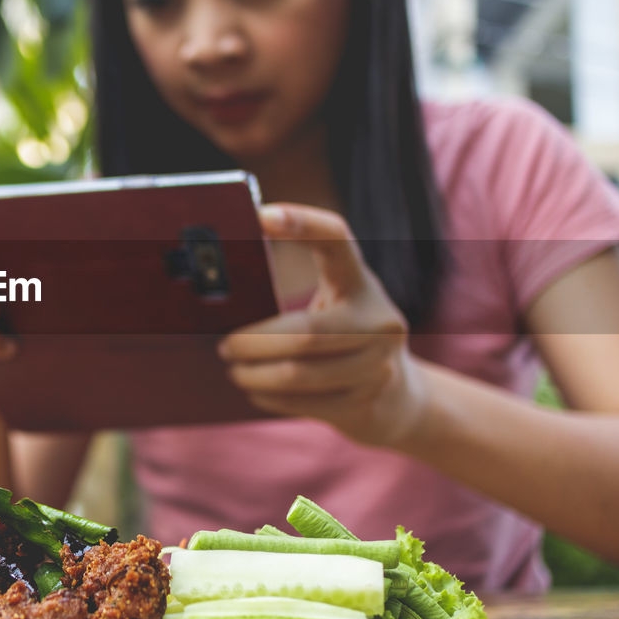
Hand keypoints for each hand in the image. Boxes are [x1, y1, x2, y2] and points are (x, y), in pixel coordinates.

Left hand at [218, 204, 426, 447]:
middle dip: (253, 342)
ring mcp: (377, 366)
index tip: (261, 215)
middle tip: (225, 346)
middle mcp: (379, 321)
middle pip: (305, 332)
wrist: (399, 394)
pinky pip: (304, 403)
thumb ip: (296, 289)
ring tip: (235, 370)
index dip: (304, 223)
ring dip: (254, 374)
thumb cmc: (345, 336)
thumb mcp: (335, 302)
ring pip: (299, 373)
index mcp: (361, 283)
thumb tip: (220, 280)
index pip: (337, 240)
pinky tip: (256, 391)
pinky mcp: (366, 403)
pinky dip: (270, 397)